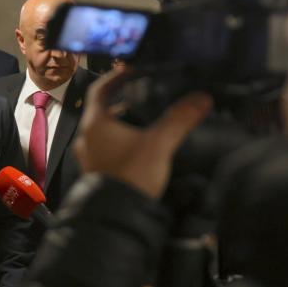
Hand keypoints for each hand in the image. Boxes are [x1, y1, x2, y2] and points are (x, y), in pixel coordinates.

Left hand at [73, 70, 212, 198]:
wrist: (117, 216)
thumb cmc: (130, 177)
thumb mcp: (159, 144)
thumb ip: (179, 119)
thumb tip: (201, 99)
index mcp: (94, 124)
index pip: (100, 89)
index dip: (116, 76)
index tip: (132, 70)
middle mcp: (87, 137)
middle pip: (103, 109)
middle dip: (124, 101)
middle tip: (145, 95)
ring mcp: (89, 155)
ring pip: (105, 129)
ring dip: (123, 122)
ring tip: (147, 119)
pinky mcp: (96, 170)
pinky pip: (106, 147)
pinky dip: (121, 140)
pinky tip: (140, 145)